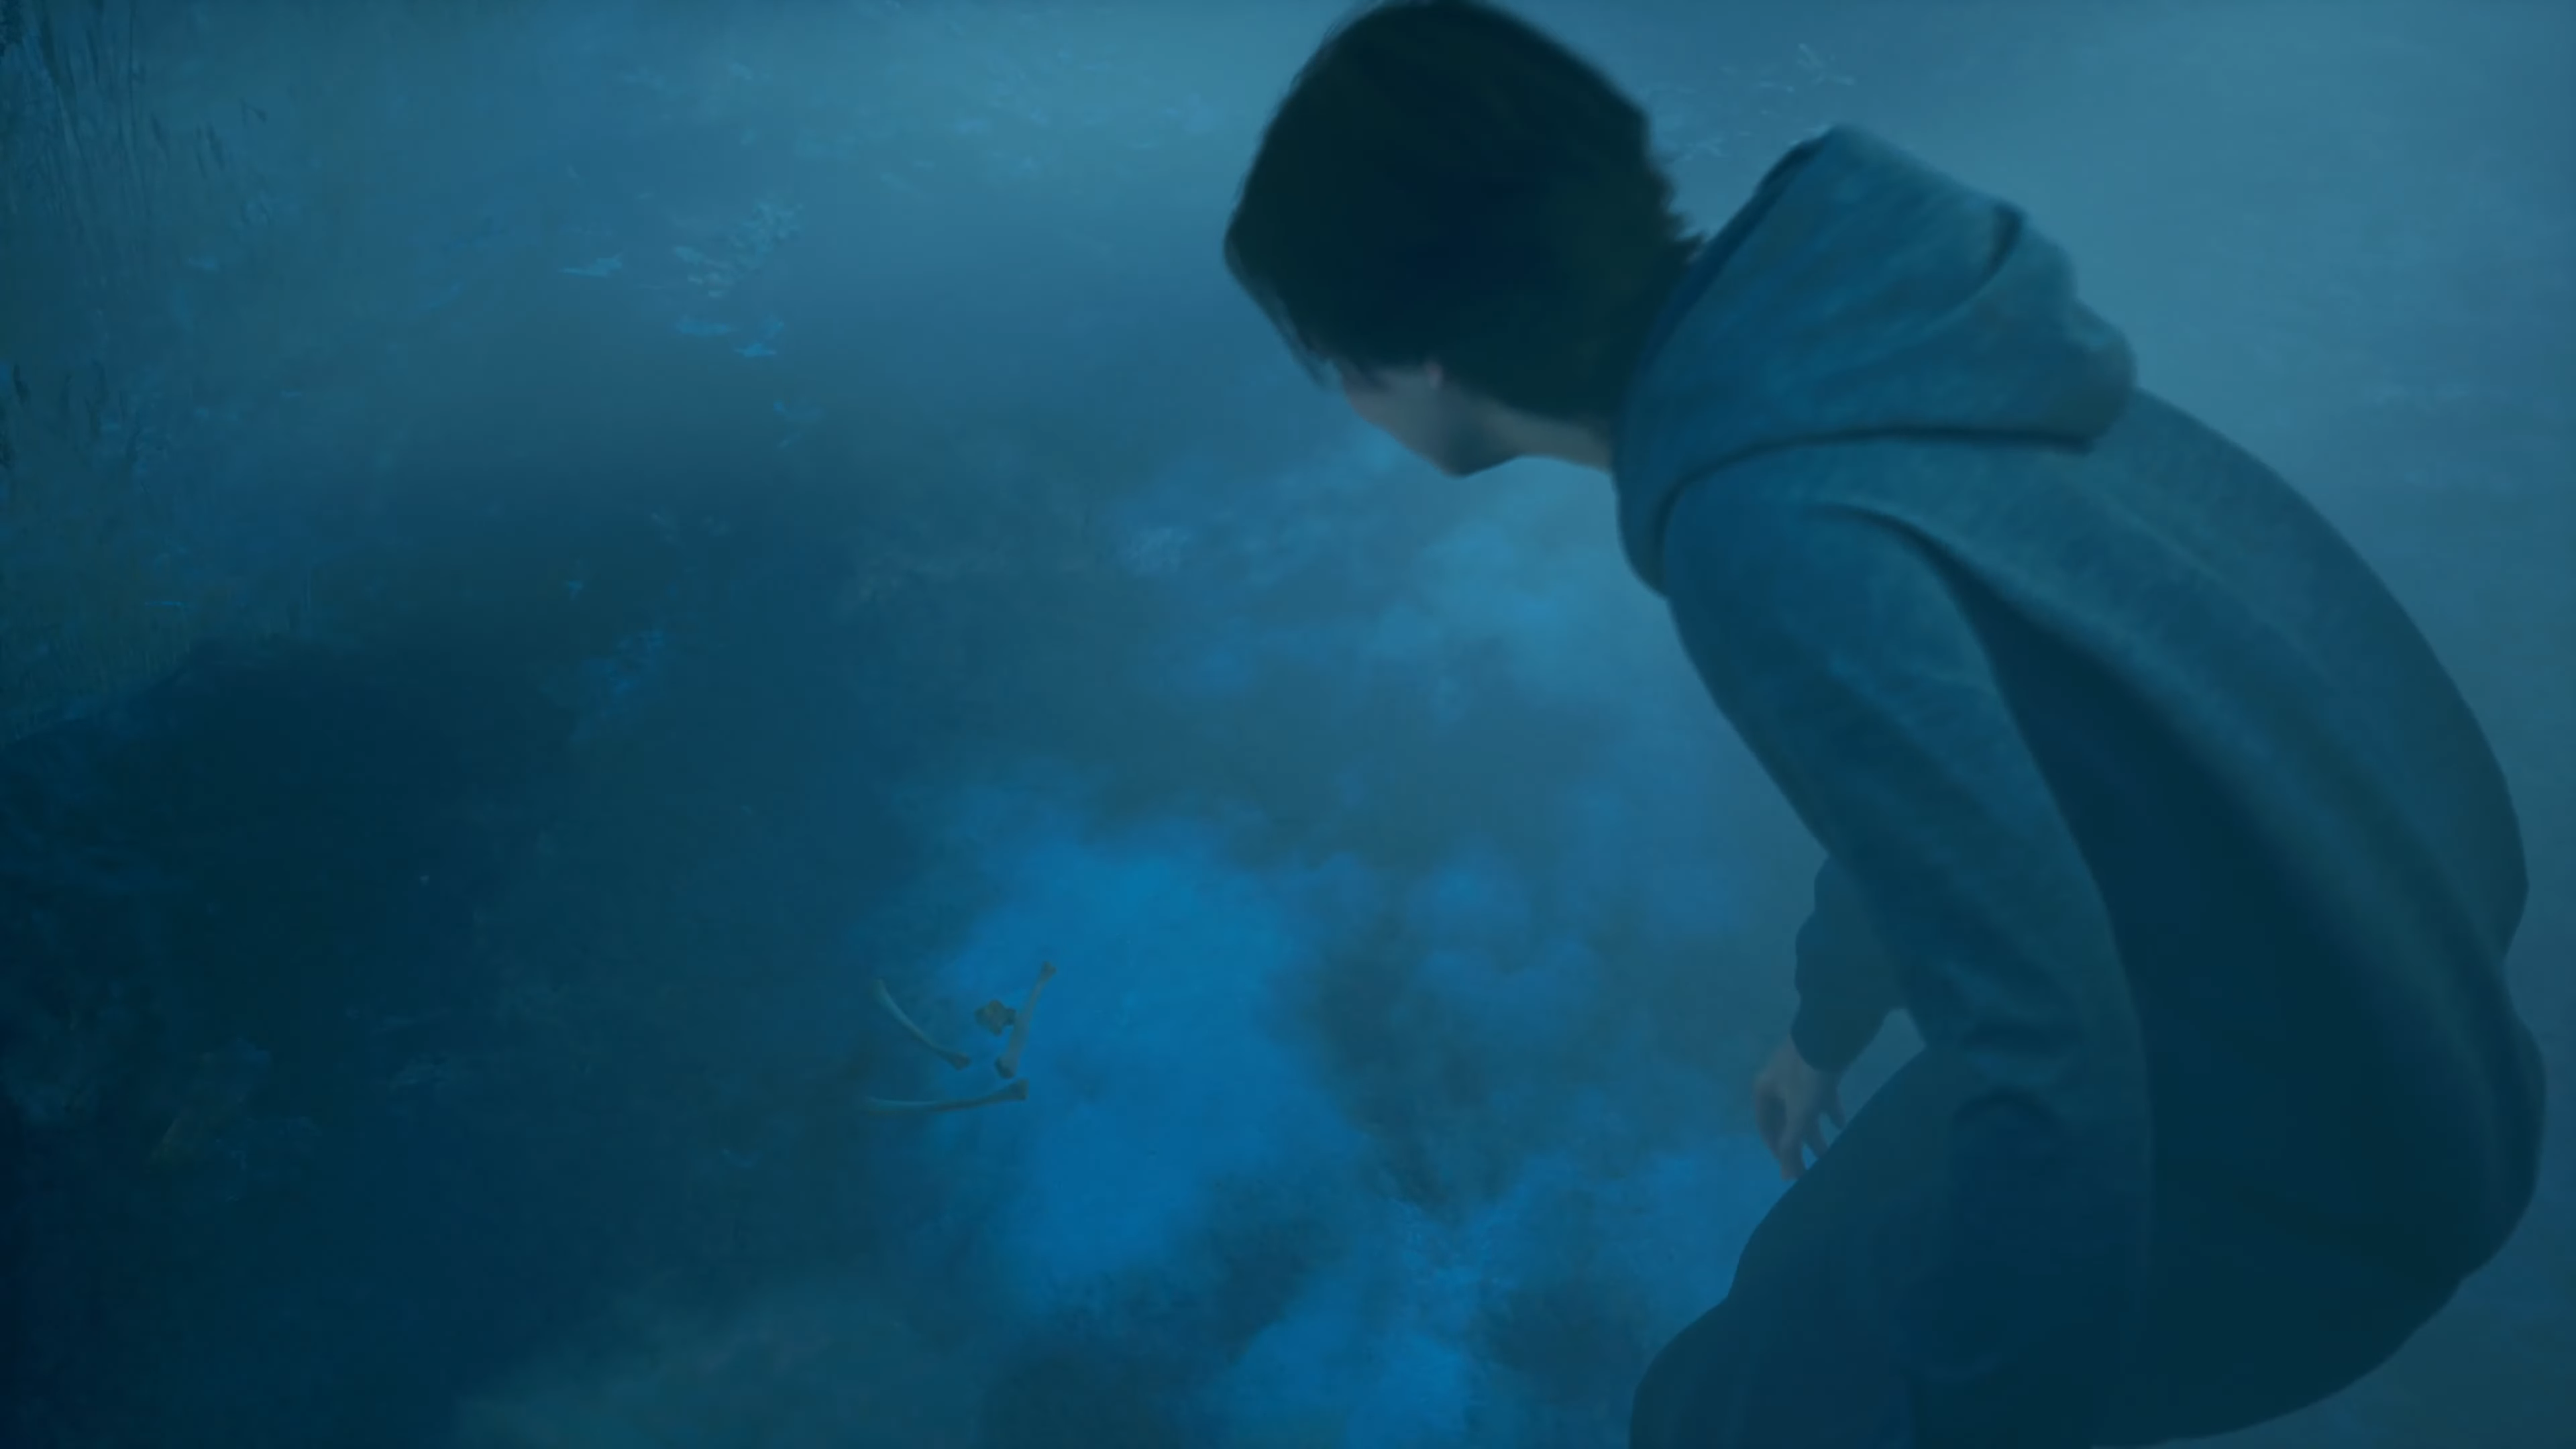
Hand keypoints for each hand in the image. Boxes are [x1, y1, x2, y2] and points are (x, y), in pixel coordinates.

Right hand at [1752, 1036, 1844, 1180]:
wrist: (1830, 1034)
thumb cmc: (1808, 1076)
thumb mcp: (1798, 1114)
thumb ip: (1792, 1145)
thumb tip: (1786, 1178)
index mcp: (1764, 1091)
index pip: (1766, 1128)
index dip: (1778, 1151)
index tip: (1793, 1170)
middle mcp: (1777, 1083)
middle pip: (1786, 1120)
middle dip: (1800, 1144)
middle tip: (1815, 1167)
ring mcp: (1799, 1075)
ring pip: (1804, 1109)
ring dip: (1816, 1131)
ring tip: (1831, 1152)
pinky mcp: (1819, 1069)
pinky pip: (1821, 1097)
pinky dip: (1829, 1112)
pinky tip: (1841, 1124)